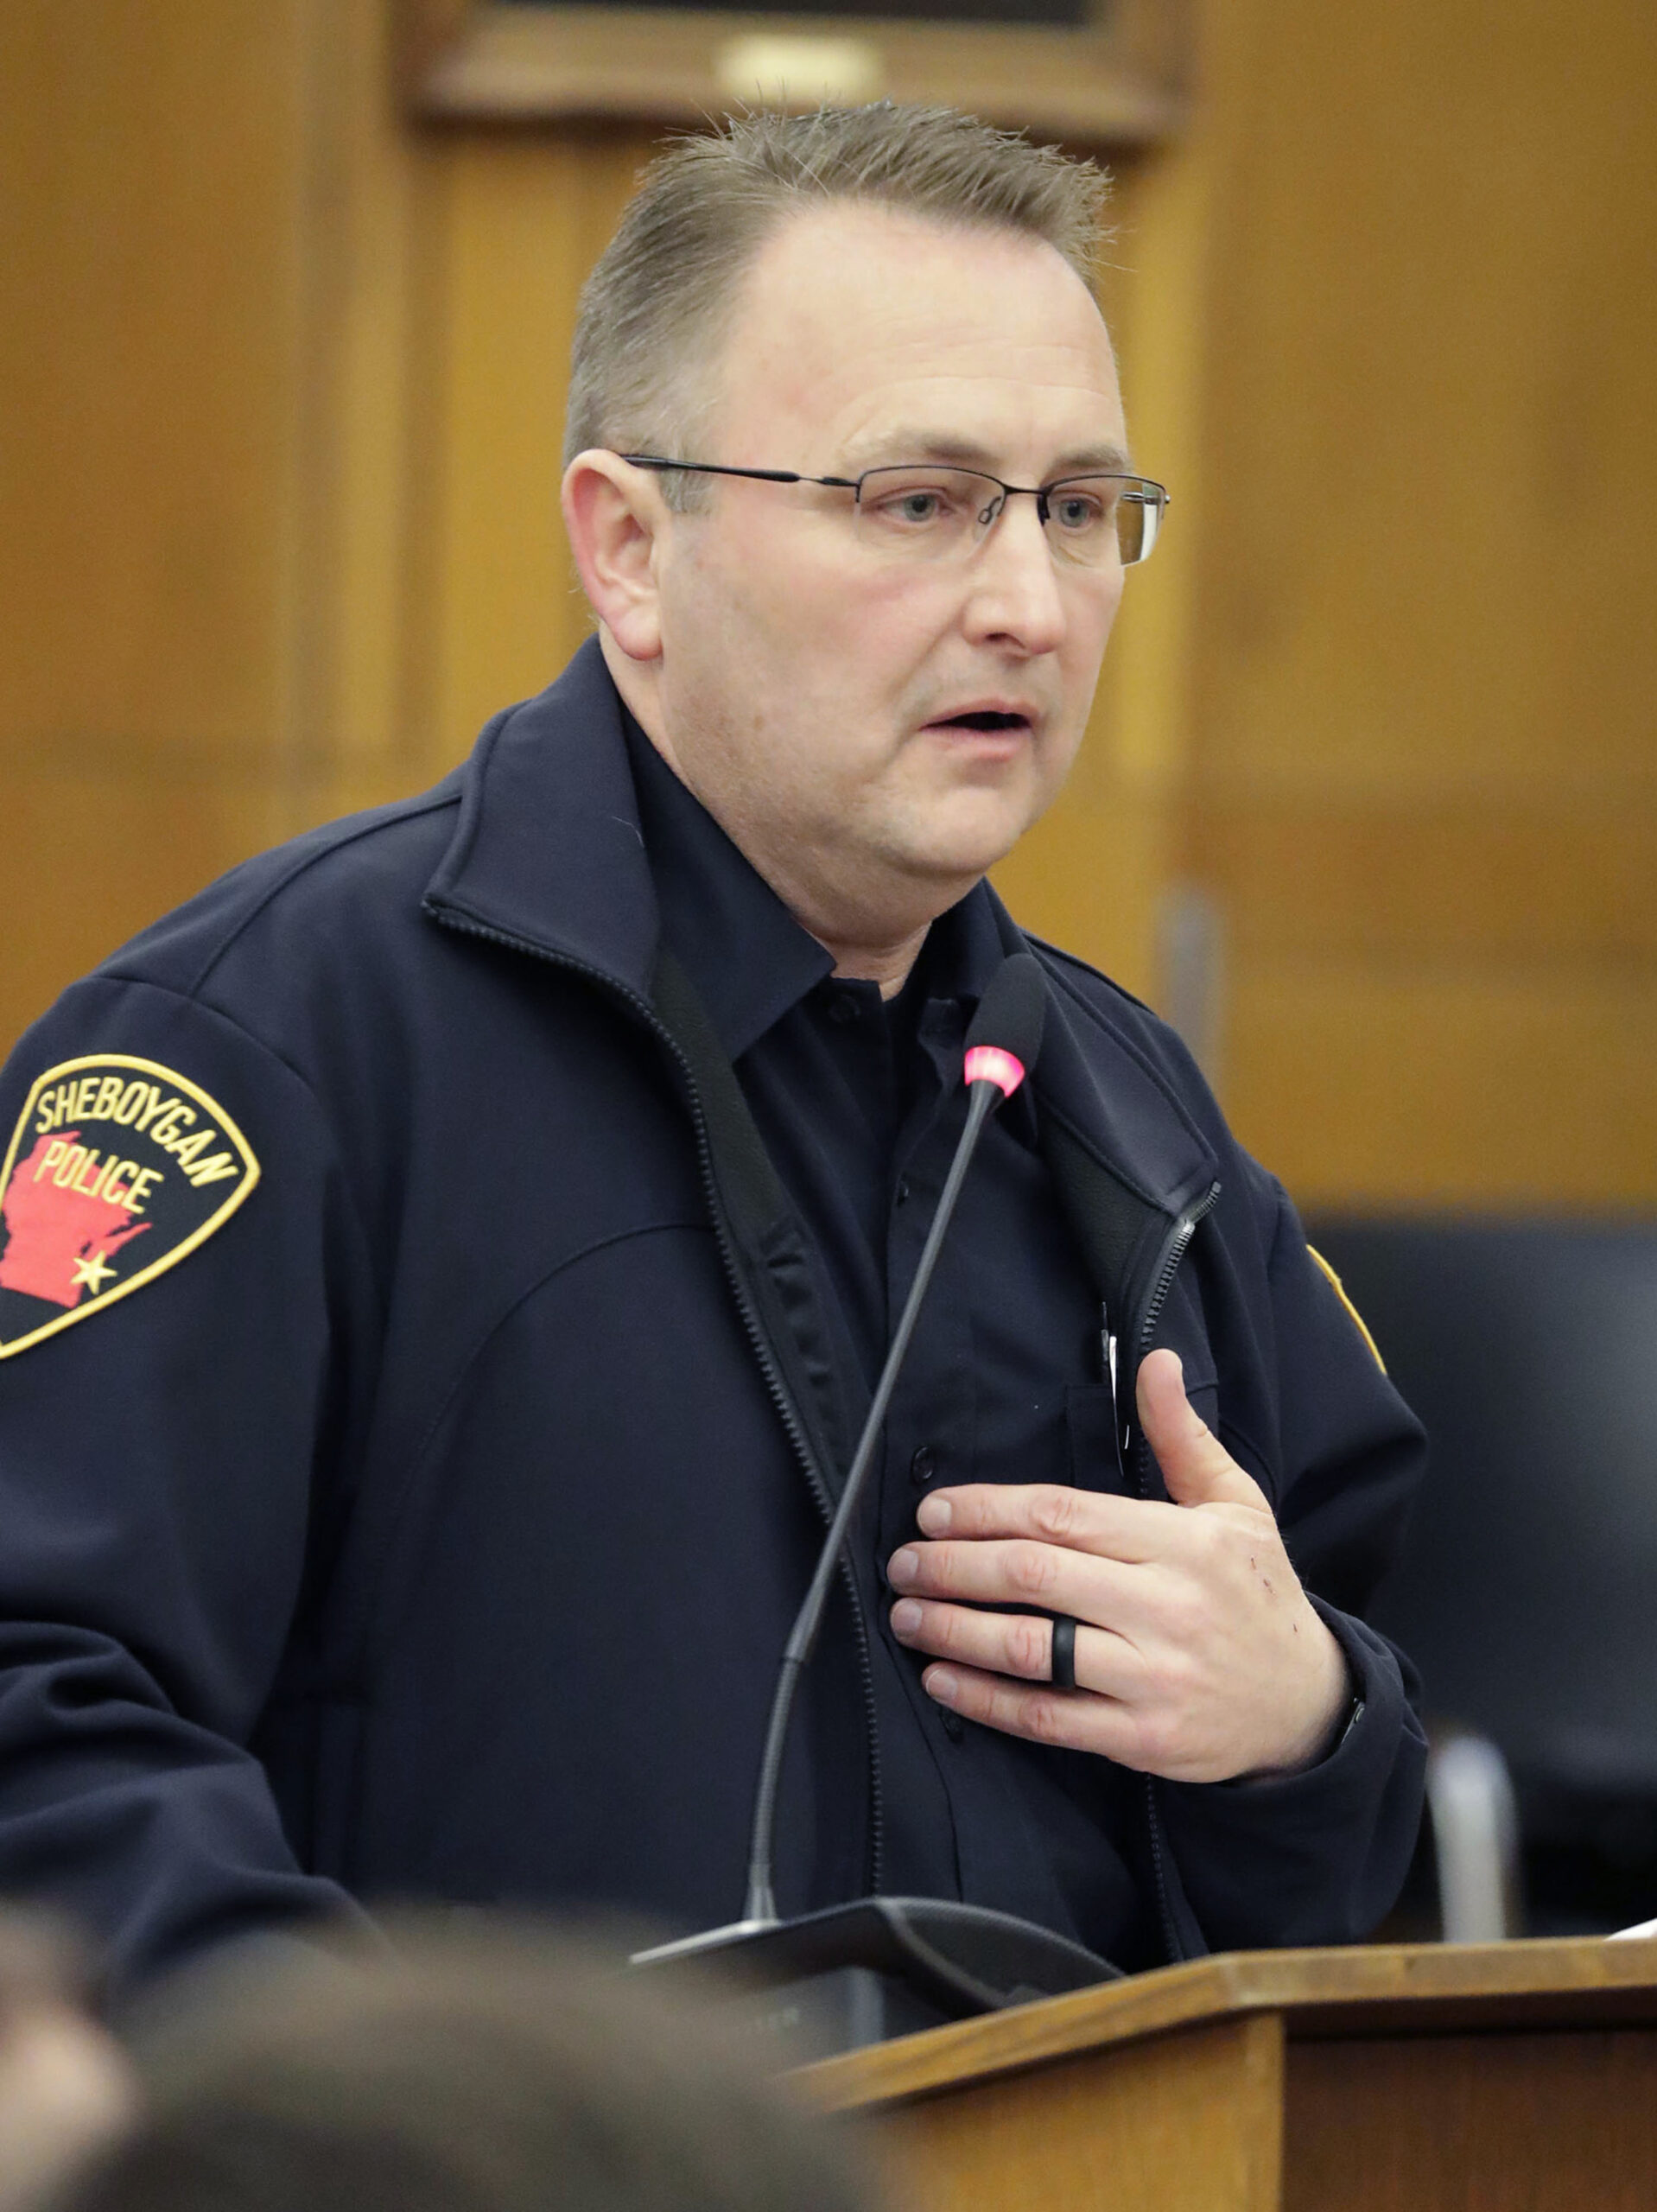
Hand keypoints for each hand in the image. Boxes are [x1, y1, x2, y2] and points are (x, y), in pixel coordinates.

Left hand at [886, 1348, 1350, 1781]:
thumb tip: (1156, 1361)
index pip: (1064, 1516)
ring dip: (956, 1631)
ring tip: (907, 1616)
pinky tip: (942, 1680)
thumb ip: (1182, 1436)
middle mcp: (1167, 1607)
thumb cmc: (1257, 1591)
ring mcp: (1154, 1678)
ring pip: (1033, 1649)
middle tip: (903, 1562)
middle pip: (1036, 1577)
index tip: (934, 1510)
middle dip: (954, 1566)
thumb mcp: (1234, 1504)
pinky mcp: (1143, 1739)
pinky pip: (1048, 1718)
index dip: (988, 1510)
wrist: (1307, 1703)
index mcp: (1183, 1542)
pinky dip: (986, 1700)